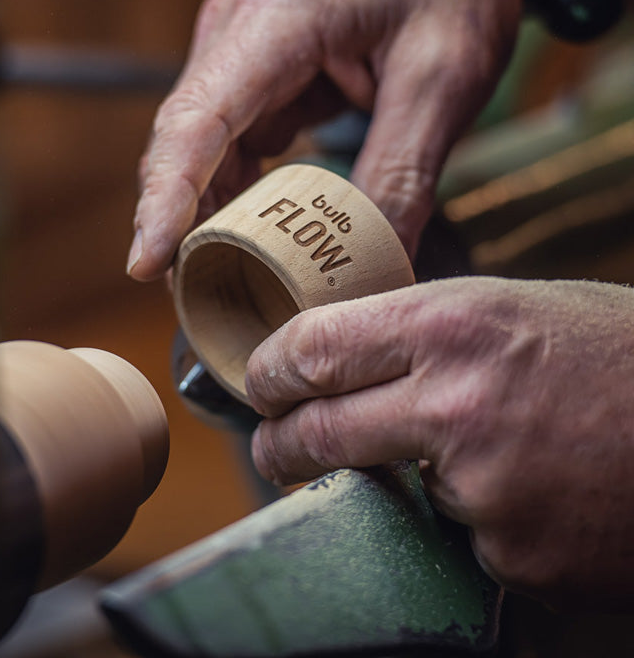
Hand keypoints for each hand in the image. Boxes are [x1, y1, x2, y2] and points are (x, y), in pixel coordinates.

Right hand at [128, 0, 543, 279]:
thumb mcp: (443, 76)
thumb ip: (403, 173)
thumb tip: (375, 264)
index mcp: (275, 22)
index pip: (195, 122)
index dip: (164, 199)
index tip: (146, 263)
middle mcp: (237, 33)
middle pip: (183, 143)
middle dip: (181, 223)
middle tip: (196, 300)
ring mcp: (244, 51)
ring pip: (203, 149)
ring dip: (209, 215)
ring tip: (224, 281)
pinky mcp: (262, 70)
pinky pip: (235, 142)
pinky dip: (241, 192)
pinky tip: (258, 233)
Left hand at [247, 277, 633, 607]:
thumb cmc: (612, 352)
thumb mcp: (508, 307)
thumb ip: (418, 331)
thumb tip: (341, 355)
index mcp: (449, 326)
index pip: (310, 348)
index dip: (270, 369)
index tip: (262, 383)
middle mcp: (454, 405)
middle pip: (315, 431)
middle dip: (280, 443)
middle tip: (274, 444)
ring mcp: (481, 488)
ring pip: (384, 489)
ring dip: (397, 479)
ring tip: (467, 450)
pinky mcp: (512, 554)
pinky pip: (455, 535)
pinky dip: (469, 517)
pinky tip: (524, 488)